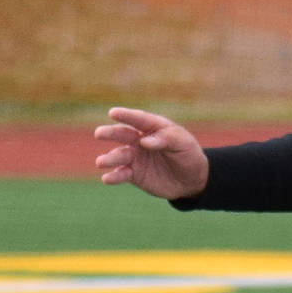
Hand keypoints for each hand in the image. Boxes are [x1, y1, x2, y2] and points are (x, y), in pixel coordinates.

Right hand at [94, 108, 210, 198]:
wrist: (192, 179)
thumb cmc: (188, 154)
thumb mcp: (184, 144)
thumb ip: (166, 139)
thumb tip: (144, 141)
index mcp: (152, 127)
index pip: (138, 119)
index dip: (126, 115)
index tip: (113, 113)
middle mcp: (139, 140)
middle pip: (122, 134)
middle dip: (110, 134)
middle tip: (99, 133)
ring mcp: (134, 157)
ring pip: (119, 155)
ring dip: (109, 158)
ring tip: (101, 162)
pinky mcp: (134, 174)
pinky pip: (122, 174)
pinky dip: (114, 176)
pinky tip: (107, 178)